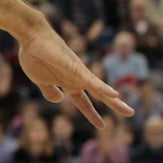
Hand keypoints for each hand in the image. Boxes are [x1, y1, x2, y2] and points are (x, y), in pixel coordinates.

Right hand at [17, 27, 132, 127]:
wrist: (31, 37)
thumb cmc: (35, 55)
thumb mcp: (40, 81)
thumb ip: (50, 91)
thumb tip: (59, 100)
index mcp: (69, 83)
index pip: (84, 102)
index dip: (92, 114)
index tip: (102, 126)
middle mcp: (77, 79)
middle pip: (100, 95)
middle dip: (114, 105)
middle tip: (130, 113)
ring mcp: (78, 72)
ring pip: (100, 89)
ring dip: (114, 100)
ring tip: (128, 109)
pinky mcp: (75, 67)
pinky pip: (91, 80)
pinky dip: (102, 88)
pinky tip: (114, 94)